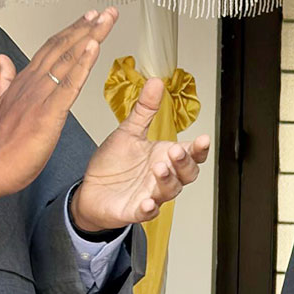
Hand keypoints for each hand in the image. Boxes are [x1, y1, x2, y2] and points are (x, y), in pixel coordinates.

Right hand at [0, 8, 118, 211]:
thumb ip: (3, 80)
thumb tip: (2, 59)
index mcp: (25, 82)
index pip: (52, 50)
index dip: (71, 32)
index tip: (88, 18)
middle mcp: (34, 83)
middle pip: (64, 47)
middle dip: (87, 27)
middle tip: (107, 11)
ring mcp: (41, 96)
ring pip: (69, 59)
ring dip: (90, 36)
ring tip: (106, 19)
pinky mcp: (48, 113)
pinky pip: (69, 84)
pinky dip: (83, 63)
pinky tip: (94, 46)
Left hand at [69, 76, 212, 231]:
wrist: (90, 190)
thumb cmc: (113, 165)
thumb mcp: (128, 132)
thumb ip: (144, 110)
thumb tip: (156, 81)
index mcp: (165, 157)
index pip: (191, 154)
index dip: (199, 148)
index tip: (202, 138)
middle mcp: (162, 177)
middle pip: (186, 174)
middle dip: (184, 163)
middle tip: (175, 151)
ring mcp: (151, 195)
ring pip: (169, 191)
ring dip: (167, 181)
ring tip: (159, 169)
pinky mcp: (135, 210)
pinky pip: (147, 213)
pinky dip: (149, 209)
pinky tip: (148, 202)